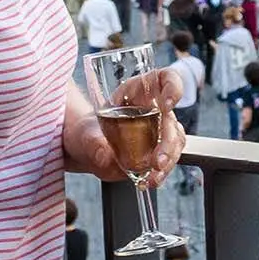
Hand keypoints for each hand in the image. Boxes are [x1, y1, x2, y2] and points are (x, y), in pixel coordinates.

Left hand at [65, 72, 186, 187]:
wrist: (84, 150)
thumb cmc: (84, 131)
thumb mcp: (82, 133)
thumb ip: (92, 142)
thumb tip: (105, 155)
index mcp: (137, 91)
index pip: (165, 78)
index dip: (173, 87)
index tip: (167, 104)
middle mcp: (153, 108)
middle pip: (172, 118)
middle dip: (168, 142)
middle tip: (157, 161)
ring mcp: (158, 130)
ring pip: (175, 141)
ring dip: (168, 160)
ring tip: (152, 176)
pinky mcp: (156, 150)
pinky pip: (168, 160)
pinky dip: (161, 173)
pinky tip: (149, 181)